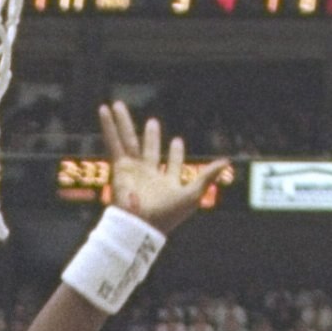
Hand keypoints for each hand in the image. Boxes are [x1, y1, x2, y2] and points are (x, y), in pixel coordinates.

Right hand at [99, 102, 232, 232]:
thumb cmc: (167, 214)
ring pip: (129, 140)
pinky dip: (108, 126)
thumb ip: (207, 176)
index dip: (176, 154)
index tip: (177, 141)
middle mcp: (149, 176)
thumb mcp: (193, 194)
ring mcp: (133, 171)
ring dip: (124, 123)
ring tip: (119, 106)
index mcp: (166, 183)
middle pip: (149, 150)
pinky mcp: (120, 167)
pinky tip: (104, 110)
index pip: (173, 164)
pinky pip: (113, 142)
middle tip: (152, 122)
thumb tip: (226, 161)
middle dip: (151, 137)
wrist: (140, 224)